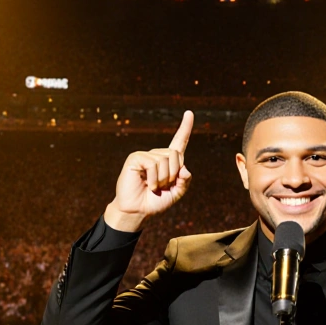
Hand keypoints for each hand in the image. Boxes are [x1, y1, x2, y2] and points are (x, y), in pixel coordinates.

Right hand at [104, 110, 193, 231]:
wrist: (137, 211)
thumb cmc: (154, 202)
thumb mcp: (176, 194)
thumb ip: (184, 182)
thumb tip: (185, 169)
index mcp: (169, 161)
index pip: (179, 142)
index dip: (185, 128)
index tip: (189, 113)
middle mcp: (157, 155)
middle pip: (176, 155)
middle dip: (173, 174)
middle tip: (162, 186)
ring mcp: (146, 155)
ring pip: (165, 160)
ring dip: (163, 179)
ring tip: (153, 186)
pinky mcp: (136, 158)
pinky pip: (153, 163)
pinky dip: (154, 178)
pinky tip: (146, 184)